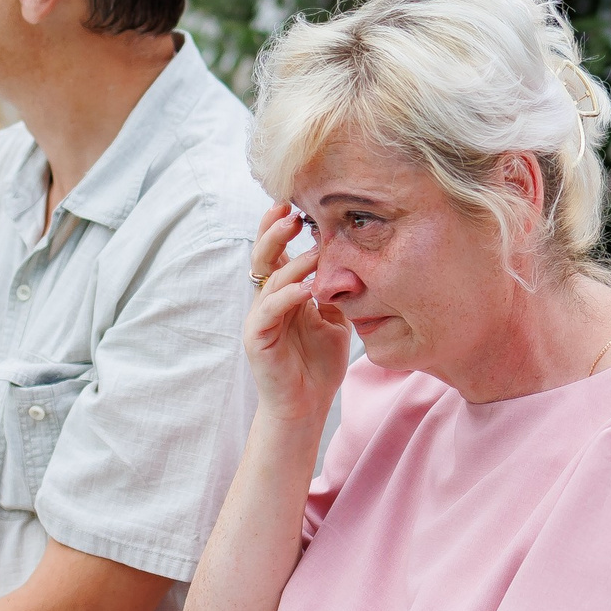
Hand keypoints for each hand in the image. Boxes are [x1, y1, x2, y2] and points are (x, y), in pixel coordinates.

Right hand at [245, 202, 350, 426]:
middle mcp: (267, 300)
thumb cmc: (319, 364)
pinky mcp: (256, 339)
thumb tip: (353, 261)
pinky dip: (288, 297)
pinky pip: (268, 311)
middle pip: (262, 256)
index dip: (281, 227)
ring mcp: (259, 318)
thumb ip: (337, 292)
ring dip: (292, 264)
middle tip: (291, 212)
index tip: (296, 204)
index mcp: (283, 292)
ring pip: (268, 280)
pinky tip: (307, 290)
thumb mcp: (336, 320)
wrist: (305, 406)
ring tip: (314, 252)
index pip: (277, 251)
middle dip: (274, 232)